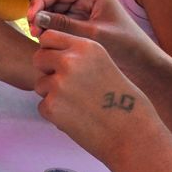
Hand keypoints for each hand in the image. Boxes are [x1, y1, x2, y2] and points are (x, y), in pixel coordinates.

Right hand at [27, 0, 156, 78]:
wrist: (144, 63)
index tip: (30, 17)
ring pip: (56, 11)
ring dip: (45, 22)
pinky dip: (53, 29)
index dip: (40, 1)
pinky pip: (62, 22)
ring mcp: (86, 10)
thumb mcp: (93, 35)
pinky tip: (46, 40)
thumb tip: (36, 17)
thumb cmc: (125, 46)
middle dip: (41, 13)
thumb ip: (64, 25)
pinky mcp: (84, 22)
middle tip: (33, 31)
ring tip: (38, 37)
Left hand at [33, 28, 157, 165]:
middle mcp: (70, 61)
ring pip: (40, 84)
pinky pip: (43, 106)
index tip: (58, 61)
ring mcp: (59, 83)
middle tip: (66, 87)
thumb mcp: (105, 65)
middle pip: (39, 58)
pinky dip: (55, 114)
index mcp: (86, 47)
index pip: (49, 36)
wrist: (133, 135)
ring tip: (80, 106)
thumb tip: (51, 53)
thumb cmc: (123, 102)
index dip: (51, 50)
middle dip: (47, 71)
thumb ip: (79, 56)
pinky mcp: (51, 106)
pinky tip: (78, 119)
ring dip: (52, 95)